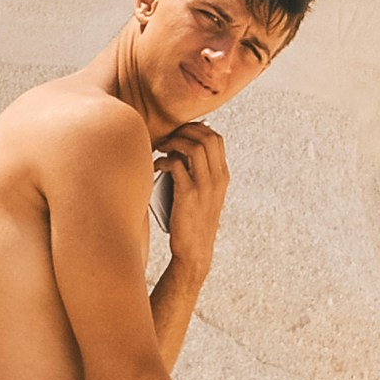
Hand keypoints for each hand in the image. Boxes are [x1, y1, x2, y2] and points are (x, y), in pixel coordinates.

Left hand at [152, 122, 229, 263]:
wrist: (195, 250)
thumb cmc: (193, 222)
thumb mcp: (205, 196)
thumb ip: (199, 174)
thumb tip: (178, 151)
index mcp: (223, 177)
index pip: (217, 139)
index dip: (197, 129)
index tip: (181, 133)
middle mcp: (218, 178)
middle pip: (207, 137)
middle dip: (185, 130)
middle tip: (169, 137)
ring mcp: (205, 186)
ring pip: (194, 147)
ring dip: (174, 141)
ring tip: (162, 147)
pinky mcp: (188, 194)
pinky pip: (175, 165)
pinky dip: (163, 160)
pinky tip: (156, 165)